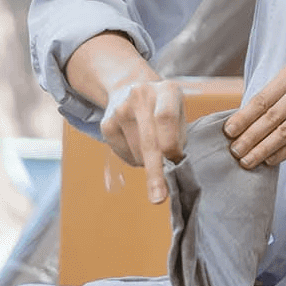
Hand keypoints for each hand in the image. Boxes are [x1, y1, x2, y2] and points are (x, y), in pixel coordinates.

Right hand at [101, 76, 187, 205]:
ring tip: (154, 152)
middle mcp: (141, 96)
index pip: (166, 117)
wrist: (130, 87)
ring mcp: (120, 109)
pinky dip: (134, 159)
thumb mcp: (179, 111)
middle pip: (148, 140)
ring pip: (136, 152)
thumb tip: (175, 167)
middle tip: (159, 197)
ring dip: (148, 163)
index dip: (170, 142)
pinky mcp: (106, 123)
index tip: (176, 160)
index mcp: (167, 90)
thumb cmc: (165, 108)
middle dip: (155, 172)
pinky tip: (138, 146)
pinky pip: (123, 154)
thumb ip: (179, 136)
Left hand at [225, 60, 285, 168]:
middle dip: (249, 136)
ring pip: (284, 130)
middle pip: (270, 116)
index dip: (243, 117)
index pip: (262, 97)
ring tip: (248, 160)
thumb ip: (282, 91)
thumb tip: (250, 116)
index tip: (228, 132)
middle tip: (234, 152)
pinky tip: (272, 160)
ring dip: (263, 148)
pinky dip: (285, 151)